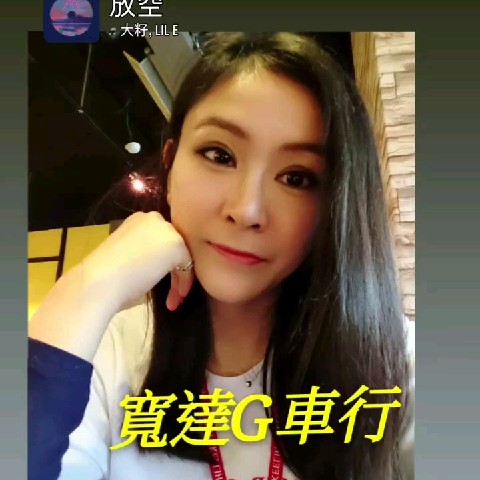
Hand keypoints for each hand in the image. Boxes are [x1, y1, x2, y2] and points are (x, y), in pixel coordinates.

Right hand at [79, 211, 193, 313]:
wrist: (99, 283)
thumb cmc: (107, 277)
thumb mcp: (127, 256)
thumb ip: (145, 254)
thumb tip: (158, 264)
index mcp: (138, 220)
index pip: (160, 239)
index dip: (161, 262)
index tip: (157, 282)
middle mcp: (153, 219)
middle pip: (173, 245)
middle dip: (173, 270)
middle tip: (171, 293)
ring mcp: (166, 230)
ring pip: (181, 255)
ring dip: (179, 279)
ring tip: (173, 300)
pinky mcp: (177, 245)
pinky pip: (188, 265)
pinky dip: (184, 281)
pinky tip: (176, 297)